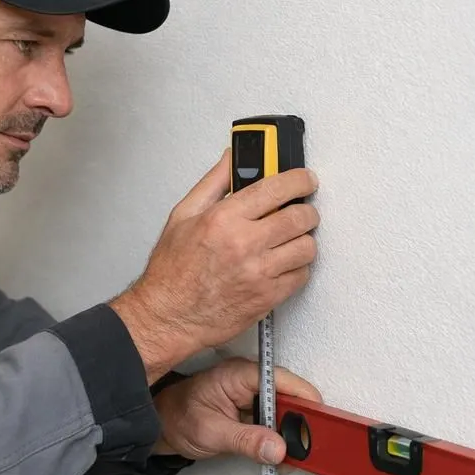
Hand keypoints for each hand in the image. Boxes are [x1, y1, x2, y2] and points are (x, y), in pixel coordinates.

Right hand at [111, 150, 318, 380]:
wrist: (168, 316)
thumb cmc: (171, 271)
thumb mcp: (183, 215)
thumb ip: (213, 183)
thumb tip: (232, 159)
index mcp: (224, 219)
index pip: (277, 188)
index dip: (300, 180)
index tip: (305, 180)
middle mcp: (244, 244)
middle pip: (300, 217)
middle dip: (306, 210)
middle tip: (300, 211)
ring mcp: (259, 273)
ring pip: (307, 247)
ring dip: (302, 240)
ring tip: (288, 240)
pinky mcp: (267, 297)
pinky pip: (301, 276)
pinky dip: (297, 268)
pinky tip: (280, 264)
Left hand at [152, 357, 321, 464]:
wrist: (158, 425)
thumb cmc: (175, 418)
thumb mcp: (211, 433)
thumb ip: (246, 441)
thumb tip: (277, 448)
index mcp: (240, 375)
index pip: (284, 381)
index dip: (304, 402)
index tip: (317, 423)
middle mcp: (248, 380)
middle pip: (289, 397)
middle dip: (299, 422)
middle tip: (304, 446)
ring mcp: (250, 394)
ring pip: (284, 410)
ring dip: (288, 431)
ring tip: (290, 453)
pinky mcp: (250, 409)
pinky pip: (273, 420)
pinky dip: (278, 436)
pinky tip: (277, 451)